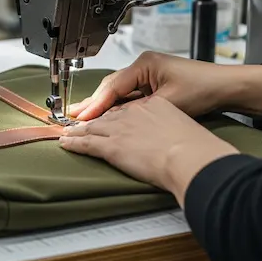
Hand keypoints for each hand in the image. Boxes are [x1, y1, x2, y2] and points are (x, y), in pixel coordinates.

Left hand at [59, 95, 239, 205]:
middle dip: (91, 117)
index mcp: (154, 104)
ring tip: (67, 132)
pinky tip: (67, 143)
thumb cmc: (194, 146)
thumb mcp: (185, 125)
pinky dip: (75, 143)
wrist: (189, 156)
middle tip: (78, 120)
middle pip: (107, 113)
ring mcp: (121, 128)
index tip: (107, 115)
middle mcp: (134, 112)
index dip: (113, 112)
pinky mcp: (112, 145)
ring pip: (93, 127)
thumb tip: (169, 137)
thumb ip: (171, 126)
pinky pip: (87, 143)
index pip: (127, 106)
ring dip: (78, 130)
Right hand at [68, 51, 261, 120]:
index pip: (112, 87)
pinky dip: (116, 107)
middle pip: (110, 87)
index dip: (96, 105)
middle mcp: (143, 66)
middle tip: (71, 116)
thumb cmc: (204, 90)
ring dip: (103, 106)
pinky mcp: (154, 84)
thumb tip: (115, 121)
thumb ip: (139, 111)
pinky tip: (107, 117)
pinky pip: (128, 96)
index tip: (81, 118)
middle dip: (93, 104)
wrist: (229, 88)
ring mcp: (148, 75)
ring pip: (118, 92)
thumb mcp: (168, 103)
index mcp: (144, 64)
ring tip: (82, 118)